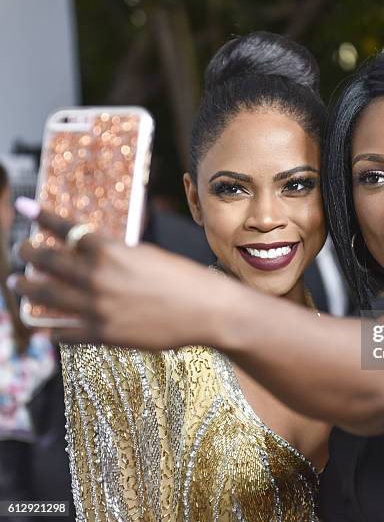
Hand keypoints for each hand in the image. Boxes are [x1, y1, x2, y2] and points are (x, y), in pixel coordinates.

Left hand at [10, 198, 231, 349]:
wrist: (206, 310)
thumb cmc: (184, 278)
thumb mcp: (147, 255)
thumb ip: (115, 255)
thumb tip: (92, 254)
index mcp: (110, 252)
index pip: (66, 230)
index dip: (42, 217)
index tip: (24, 208)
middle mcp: (97, 278)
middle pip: (48, 262)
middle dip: (28, 254)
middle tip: (21, 251)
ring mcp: (97, 308)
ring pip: (47, 297)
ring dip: (28, 288)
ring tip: (18, 283)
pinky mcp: (103, 335)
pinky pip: (65, 332)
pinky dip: (52, 329)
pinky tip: (44, 328)